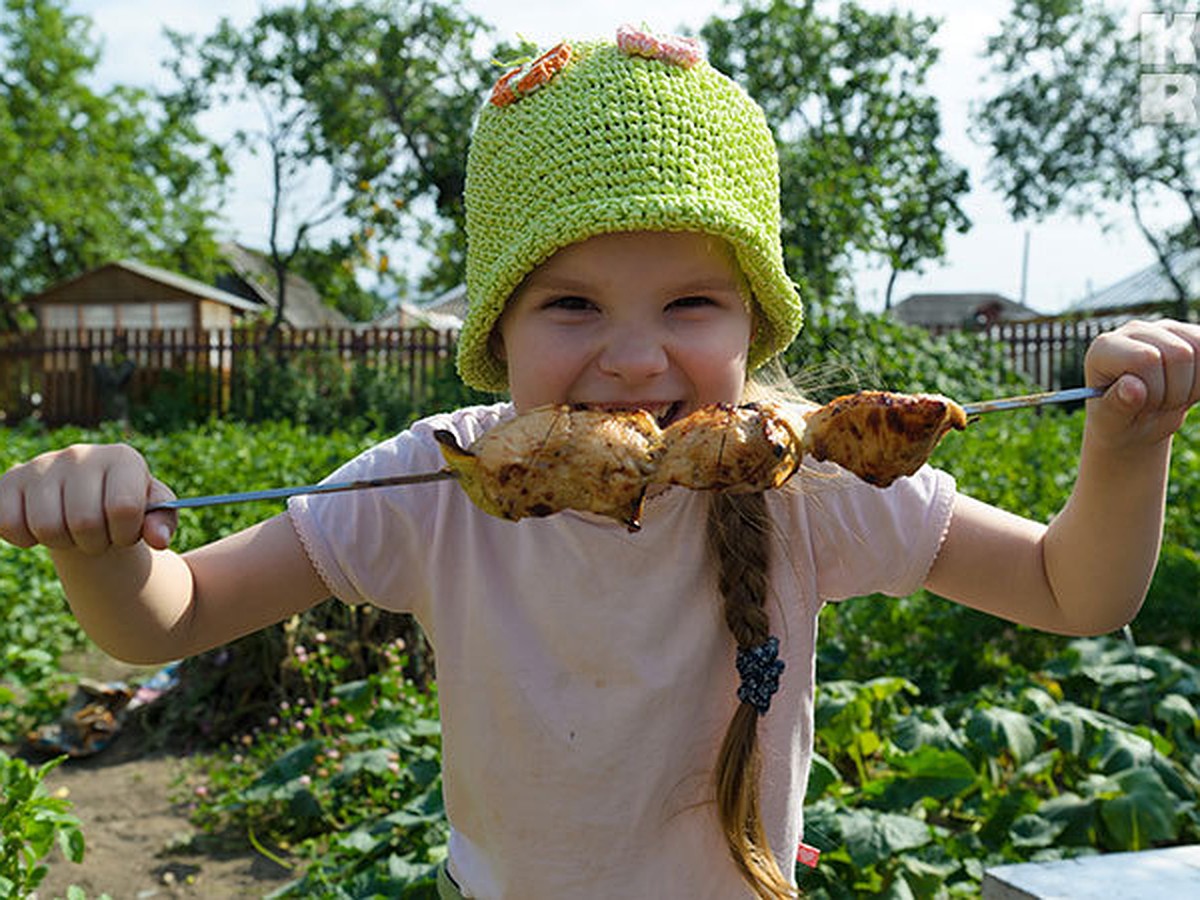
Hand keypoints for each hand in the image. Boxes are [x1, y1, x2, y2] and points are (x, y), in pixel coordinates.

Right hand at [0, 444, 177, 554]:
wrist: (87, 501)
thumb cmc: (124, 506)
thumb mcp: (154, 512)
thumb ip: (163, 522)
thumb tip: (159, 539)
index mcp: (122, 458)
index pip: (124, 508)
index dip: (126, 534)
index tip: (126, 531)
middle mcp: (80, 454)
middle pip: (84, 522)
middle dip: (95, 543)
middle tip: (98, 535)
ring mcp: (41, 465)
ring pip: (47, 527)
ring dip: (63, 542)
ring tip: (73, 530)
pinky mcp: (8, 481)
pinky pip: (9, 524)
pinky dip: (26, 539)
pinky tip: (42, 527)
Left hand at [1083, 319, 1199, 452]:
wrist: (1138, 420)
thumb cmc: (1120, 421)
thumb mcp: (1112, 422)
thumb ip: (1117, 405)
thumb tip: (1131, 387)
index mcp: (1104, 348)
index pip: (1146, 360)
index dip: (1153, 390)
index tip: (1140, 405)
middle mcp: (1133, 330)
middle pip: (1179, 354)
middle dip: (1174, 392)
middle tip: (1155, 405)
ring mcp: (1163, 328)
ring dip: (1192, 386)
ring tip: (1168, 397)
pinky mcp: (1188, 333)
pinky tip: (1186, 388)